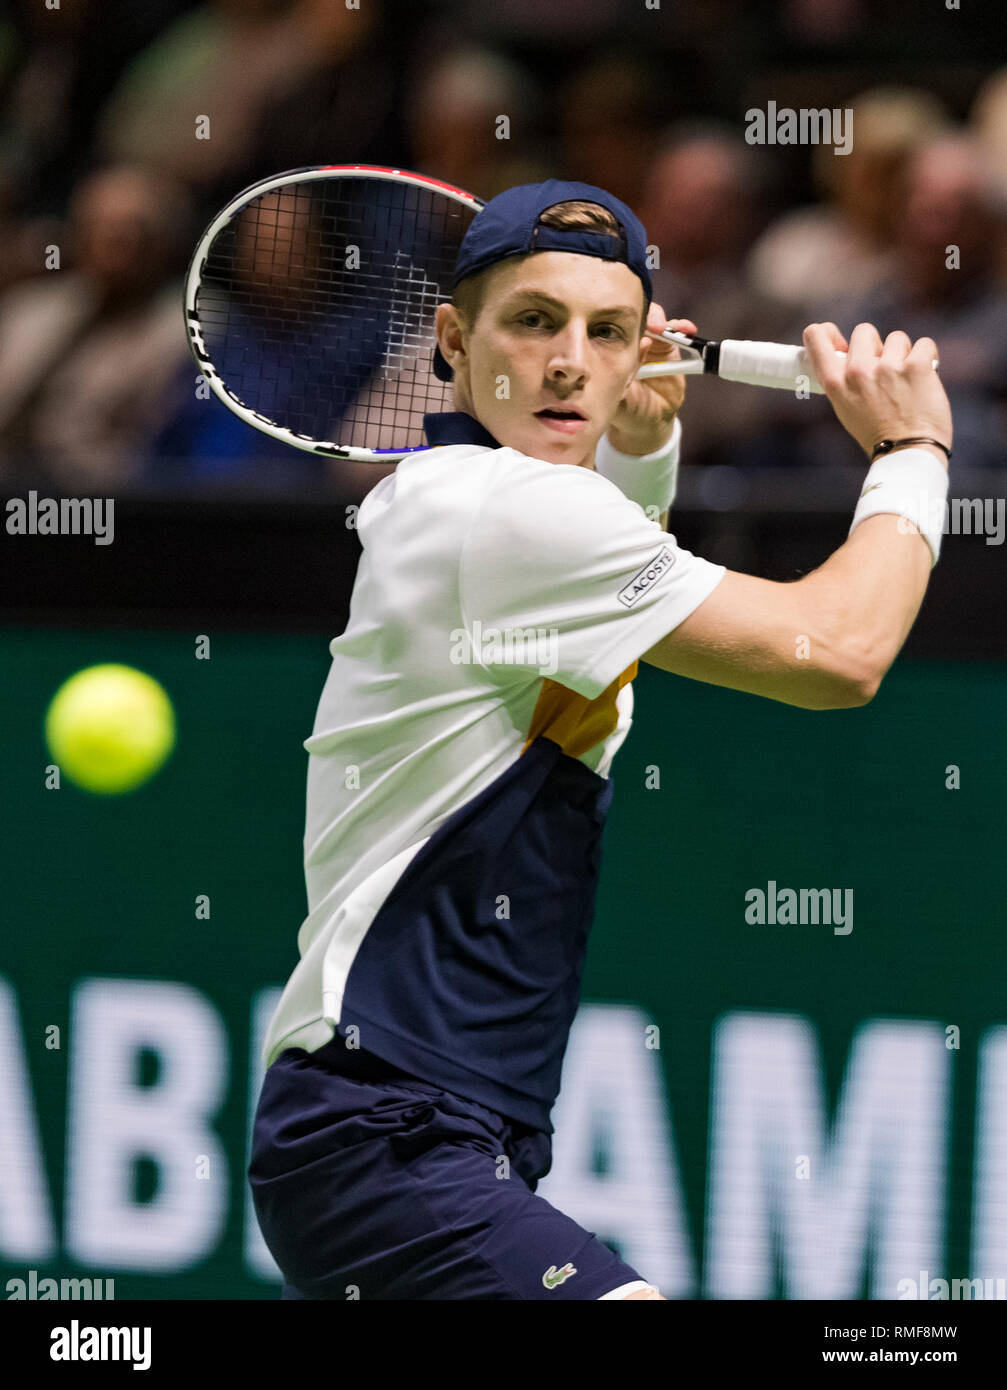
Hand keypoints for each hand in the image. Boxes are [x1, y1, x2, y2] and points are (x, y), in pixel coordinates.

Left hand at [607, 307, 695, 454]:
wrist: (646, 422)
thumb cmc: (626, 409)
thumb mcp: (619, 394)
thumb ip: (625, 372)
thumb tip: (639, 347)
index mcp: (612, 350)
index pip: (615, 326)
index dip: (623, 323)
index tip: (629, 326)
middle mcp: (631, 343)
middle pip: (638, 318)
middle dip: (646, 317)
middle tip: (653, 326)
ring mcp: (651, 344)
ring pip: (657, 322)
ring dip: (665, 322)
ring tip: (665, 328)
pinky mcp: (669, 348)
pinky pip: (676, 333)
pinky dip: (682, 328)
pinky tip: (688, 329)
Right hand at [803, 321, 952, 462]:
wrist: (908, 453)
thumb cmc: (878, 433)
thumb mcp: (846, 408)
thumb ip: (845, 379)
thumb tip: (849, 351)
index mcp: (835, 383)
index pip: (816, 337)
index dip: (827, 332)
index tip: (840, 341)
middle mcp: (858, 371)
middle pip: (864, 331)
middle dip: (876, 346)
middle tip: (884, 370)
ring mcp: (887, 367)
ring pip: (897, 338)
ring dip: (904, 354)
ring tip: (906, 381)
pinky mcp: (916, 366)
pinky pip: (924, 344)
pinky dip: (928, 357)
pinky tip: (925, 376)